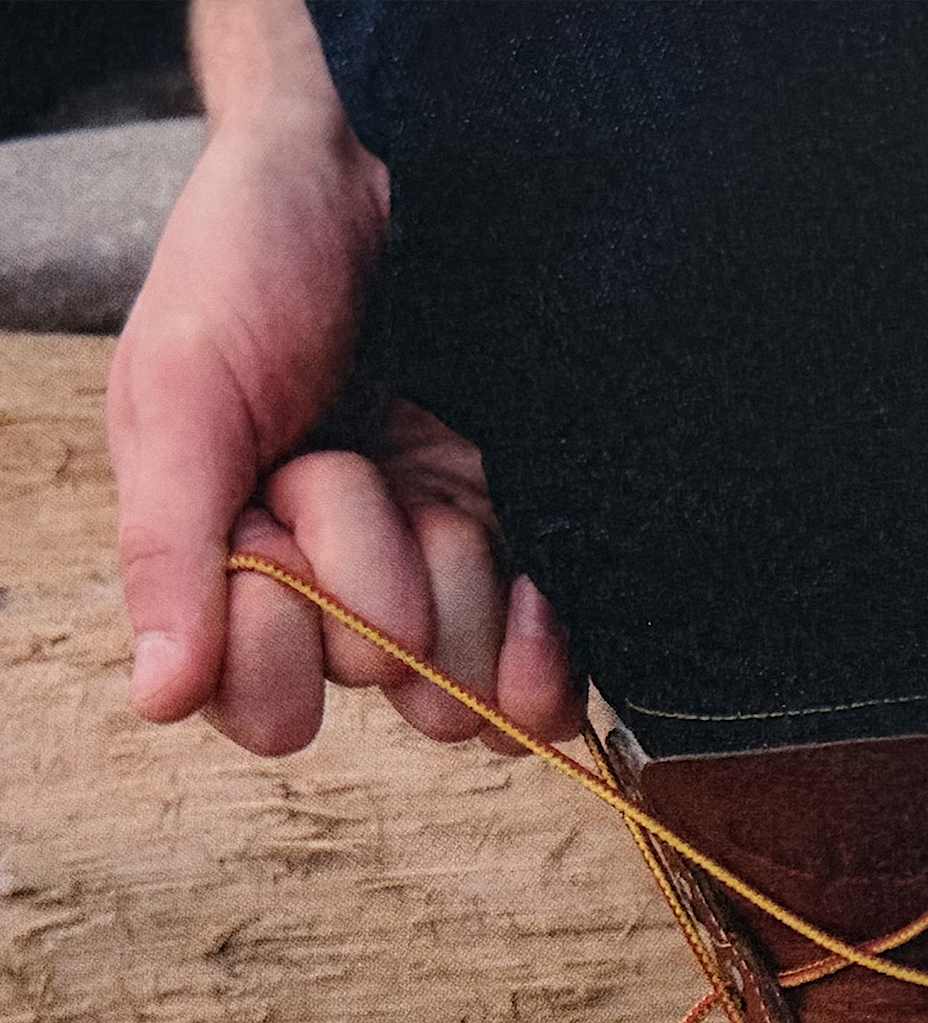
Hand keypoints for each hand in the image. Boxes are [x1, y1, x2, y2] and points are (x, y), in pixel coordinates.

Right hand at [107, 108, 579, 755]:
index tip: (270, 529)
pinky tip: (533, 589)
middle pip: (381, 689)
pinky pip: (544, 689)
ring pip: (465, 693)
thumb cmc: (253, 272)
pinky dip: (542, 654)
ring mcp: (441, 588)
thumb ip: (167, 549)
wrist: (377, 180)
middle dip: (374, 578)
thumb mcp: (181, 396)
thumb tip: (157, 699)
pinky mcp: (524, 569)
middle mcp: (343, 602)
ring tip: (434, 481)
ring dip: (456, 584)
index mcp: (241, 576)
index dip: (281, 644)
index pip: (268, 711)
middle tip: (348, 465)